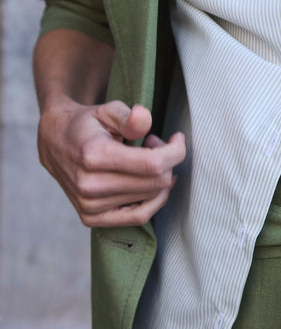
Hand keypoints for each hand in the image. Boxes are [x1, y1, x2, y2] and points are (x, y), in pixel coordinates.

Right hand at [37, 99, 184, 228]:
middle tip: (155, 144)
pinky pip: (138, 218)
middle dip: (167, 162)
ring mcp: (89, 206)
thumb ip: (128, 116)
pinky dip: (154, 201)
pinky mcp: (91, 218)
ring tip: (145, 159)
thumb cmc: (87, 124)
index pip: (153, 164)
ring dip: (158, 178)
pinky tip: (153, 183)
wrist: (55, 142)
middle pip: (155, 182)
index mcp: (94, 156)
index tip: (177, 138)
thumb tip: (143, 119)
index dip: (175, 151)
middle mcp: (89, 185)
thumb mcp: (108, 110)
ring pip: (151, 198)